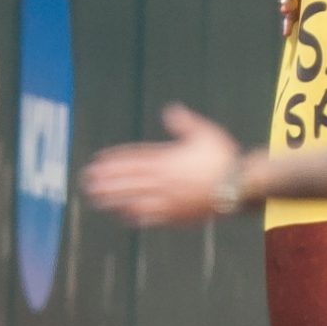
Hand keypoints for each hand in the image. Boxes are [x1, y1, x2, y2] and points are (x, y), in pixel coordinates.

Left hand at [84, 105, 243, 225]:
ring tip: (96, 199)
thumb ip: (184, 123)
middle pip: (128, 180)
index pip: (133, 160)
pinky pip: (152, 216)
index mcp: (167, 159)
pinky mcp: (177, 214)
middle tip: (87, 181)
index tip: (97, 162)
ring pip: (134, 198)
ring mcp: (168, 199)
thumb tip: (170, 109)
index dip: (114, 161)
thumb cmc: (225, 158)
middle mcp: (163, 180)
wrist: (239, 187)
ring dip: (114, 198)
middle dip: (106, 180)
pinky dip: (136, 215)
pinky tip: (124, 216)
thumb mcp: (205, 133)